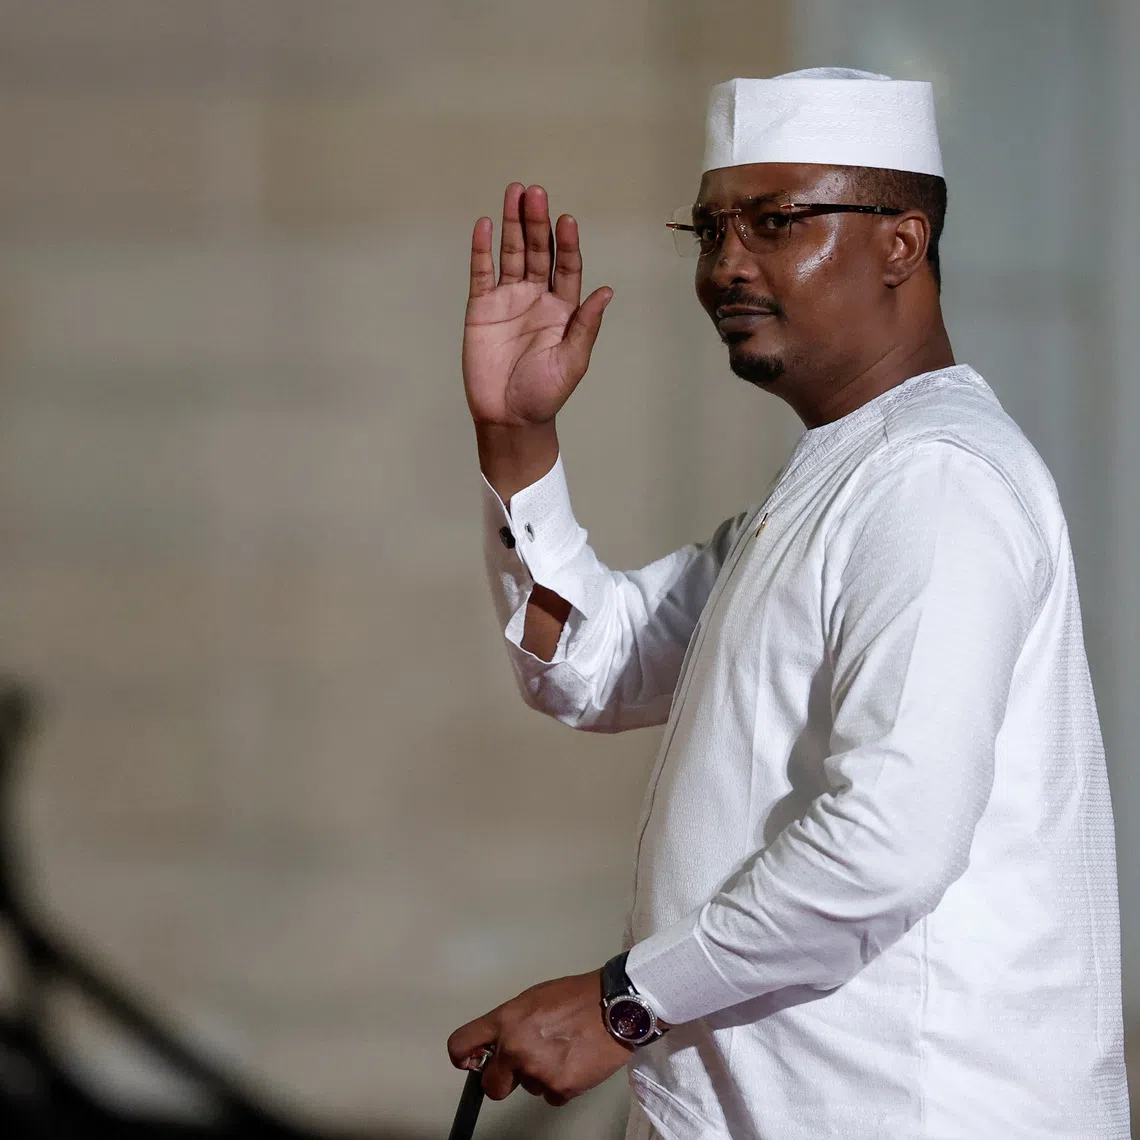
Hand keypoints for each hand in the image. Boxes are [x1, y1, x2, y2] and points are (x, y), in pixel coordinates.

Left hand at [446, 969, 632, 1106]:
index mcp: (506, 1020)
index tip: (472, 1063)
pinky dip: (560, 1083)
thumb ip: (510, 1023)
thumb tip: (496, 1044)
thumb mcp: (533, 998)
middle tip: (524, 1065)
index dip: (463, 1058)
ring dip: (540, 1075)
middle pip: (491, 1086)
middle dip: (503, 1080)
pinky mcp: (559, 1088)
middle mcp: (515, 1047)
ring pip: (527, 1088)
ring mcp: (537, 1071)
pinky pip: (551, 1095)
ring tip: (562, 1050)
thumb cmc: (575, 997)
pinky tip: (574, 1061)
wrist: (615, 1007)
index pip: (461, 1045)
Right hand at [464, 183, 612, 428]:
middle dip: (537, 222)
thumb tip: (606, 292)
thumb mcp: (573, 362)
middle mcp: (537, 297)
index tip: (566, 220)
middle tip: (536, 192)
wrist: (509, 417)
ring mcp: (508, 300)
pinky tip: (486, 225)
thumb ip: (586, 326)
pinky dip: (483, 249)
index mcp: (563, 309)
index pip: (567, 266)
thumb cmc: (545, 394)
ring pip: (512, 254)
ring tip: (515, 192)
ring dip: (513, 224)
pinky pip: (482, 273)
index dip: (567, 243)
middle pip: (538, 251)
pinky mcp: (482, 308)